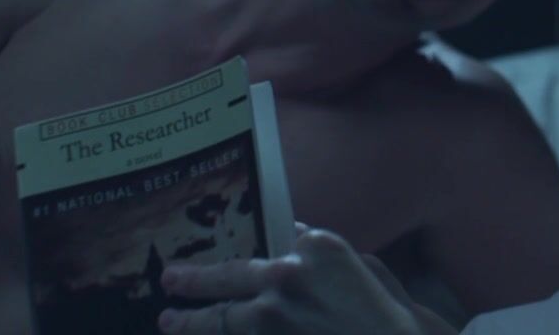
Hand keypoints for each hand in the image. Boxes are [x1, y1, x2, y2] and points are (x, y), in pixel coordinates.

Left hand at [158, 225, 452, 334]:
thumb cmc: (389, 310)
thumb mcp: (363, 265)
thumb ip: (320, 253)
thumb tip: (291, 238)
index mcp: (315, 246)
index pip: (272, 239)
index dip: (252, 248)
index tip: (232, 258)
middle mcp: (287, 276)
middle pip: (226, 276)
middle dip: (193, 280)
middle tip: (169, 281)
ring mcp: (274, 319)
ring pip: (219, 319)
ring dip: (190, 322)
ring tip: (169, 321)